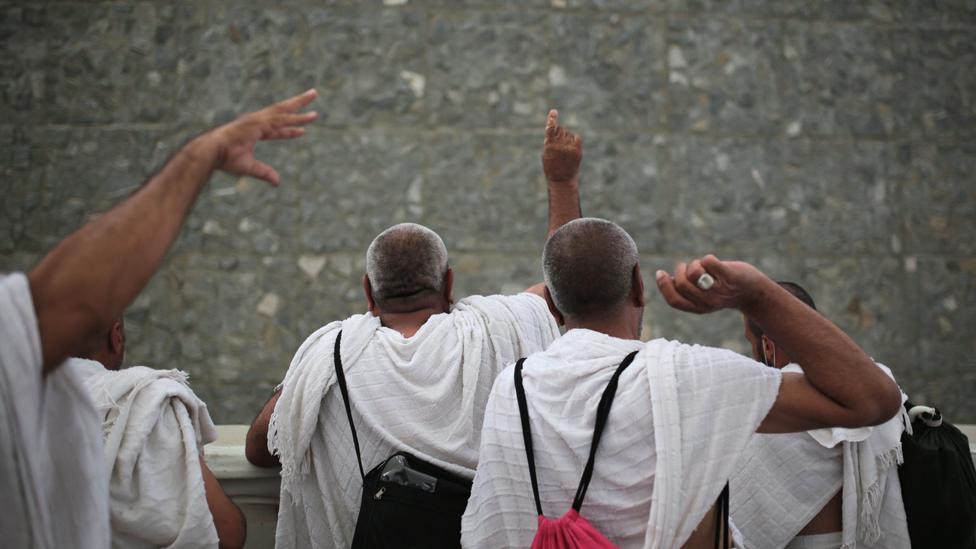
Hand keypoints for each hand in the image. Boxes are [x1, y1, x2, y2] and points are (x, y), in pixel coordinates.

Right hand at [203, 89, 318, 185]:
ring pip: (284, 110)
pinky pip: (281, 120)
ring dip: (300, 103)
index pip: (275, 130)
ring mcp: (258, 120)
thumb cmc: (224, 158)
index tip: (302, 131)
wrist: (211, 151)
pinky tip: (308, 117)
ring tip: (314, 94)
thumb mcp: (249, 167)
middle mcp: (257, 122)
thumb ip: (264, 173)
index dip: (289, 131)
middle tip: (313, 94)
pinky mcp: (259, 123)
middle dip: (297, 104)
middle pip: (282, 111)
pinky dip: (295, 119)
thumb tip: (278, 183)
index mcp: (253, 131)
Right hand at [542, 109, 581, 182]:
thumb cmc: (551, 167)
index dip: (551, 119)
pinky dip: (573, 140)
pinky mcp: (577, 149)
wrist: (562, 180)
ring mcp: (570, 147)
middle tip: (557, 144)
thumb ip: (549, 141)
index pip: (551, 129)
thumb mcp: (546, 154)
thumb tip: (555, 129)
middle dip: (558, 133)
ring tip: (563, 150)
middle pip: (560, 129)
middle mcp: (560, 146)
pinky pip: (575, 137)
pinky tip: (570, 149)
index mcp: (550, 147)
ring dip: (565, 138)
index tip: (554, 111)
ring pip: (567, 133)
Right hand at [654, 254, 768, 313]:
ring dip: (695, 263)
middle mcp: (708, 302)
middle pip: (682, 284)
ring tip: (703, 266)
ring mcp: (719, 289)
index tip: (660, 273)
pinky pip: (709, 261)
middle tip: (687, 267)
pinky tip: (714, 263)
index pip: (674, 301)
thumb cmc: (724, 290)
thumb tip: (668, 279)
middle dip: (680, 270)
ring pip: (694, 272)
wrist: (754, 292)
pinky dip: (708, 258)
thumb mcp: (703, 296)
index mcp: (699, 308)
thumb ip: (688, 290)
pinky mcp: (729, 276)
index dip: (664, 287)